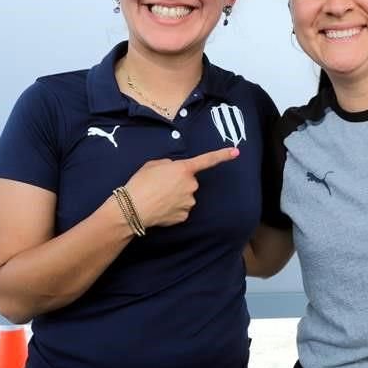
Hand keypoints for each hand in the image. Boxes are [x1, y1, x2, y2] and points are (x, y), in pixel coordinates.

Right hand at [124, 148, 238, 227]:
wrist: (132, 208)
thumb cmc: (140, 183)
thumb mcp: (152, 165)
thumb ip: (168, 164)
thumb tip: (173, 170)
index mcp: (183, 169)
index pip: (207, 160)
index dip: (222, 155)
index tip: (236, 151)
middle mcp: (191, 185)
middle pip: (189, 182)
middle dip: (178, 183)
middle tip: (159, 186)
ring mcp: (189, 202)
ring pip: (186, 197)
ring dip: (175, 197)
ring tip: (157, 197)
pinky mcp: (184, 216)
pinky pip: (181, 210)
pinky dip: (172, 210)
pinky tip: (160, 208)